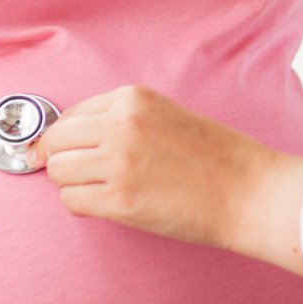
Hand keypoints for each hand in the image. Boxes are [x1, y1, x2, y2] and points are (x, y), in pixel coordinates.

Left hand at [27, 85, 302, 278]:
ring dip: (71, 183)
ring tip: (99, 188)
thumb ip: (123, 118)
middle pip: (56, 142)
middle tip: (78, 172)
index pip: (71, 113)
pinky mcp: (120, 202)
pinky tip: (106, 204)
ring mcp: (118, 163)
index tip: (67, 149)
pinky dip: (82, 205)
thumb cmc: (215, 156)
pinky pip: (72, 201)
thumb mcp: (167, 114)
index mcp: (133, 98)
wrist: (247, 190)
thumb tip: (74, 136)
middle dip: (61, 158)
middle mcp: (121, 125)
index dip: (66, 136)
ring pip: (58, 172)